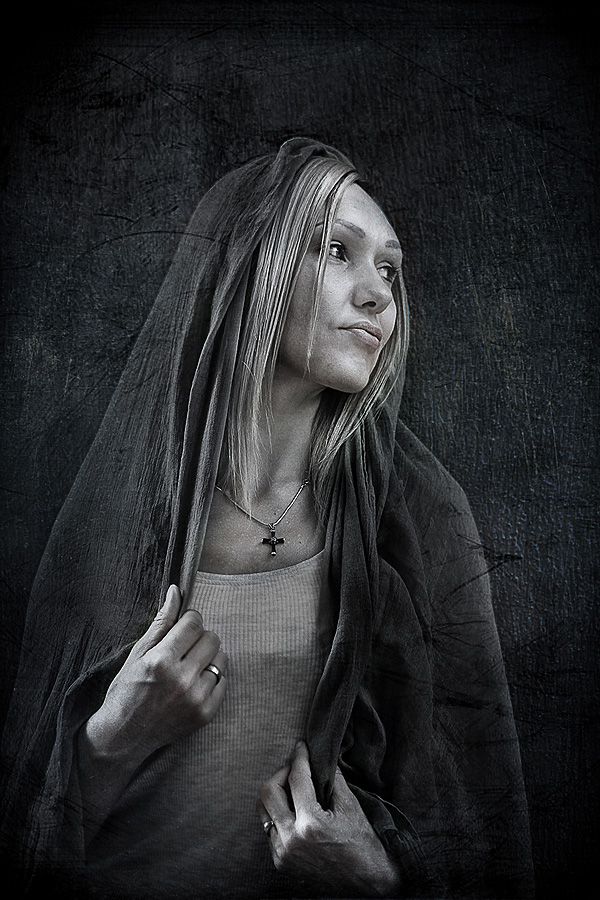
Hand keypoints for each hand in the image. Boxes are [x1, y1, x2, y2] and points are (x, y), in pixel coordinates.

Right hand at [84, 584, 227, 766]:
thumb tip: (177, 590)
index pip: (194, 623)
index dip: (189, 620)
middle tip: (184, 648)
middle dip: (199, 637)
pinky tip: (194, 683)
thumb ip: (161, 621)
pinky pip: (224, 682)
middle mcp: (182, 679)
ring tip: (189, 666)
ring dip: (208, 657)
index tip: (182, 627)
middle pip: (212, 638)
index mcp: (162, 660)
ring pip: (221, 658)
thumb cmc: (126, 690)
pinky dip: (212, 678)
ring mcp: (196, 698)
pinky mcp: (205, 714)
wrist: (123, 737)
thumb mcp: (138, 653)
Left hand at [257, 742, 400, 897]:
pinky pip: (270, 830)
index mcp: (311, 824)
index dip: (299, 757)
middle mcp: (291, 839)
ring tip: (293, 788)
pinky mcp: (281, 863)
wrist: (367, 884)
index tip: (301, 746)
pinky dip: (279, 816)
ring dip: (277, 795)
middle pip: (269, 792)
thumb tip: (321, 757)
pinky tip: (294, 810)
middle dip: (281, 773)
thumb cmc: (363, 845)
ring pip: (264, 811)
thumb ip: (333, 779)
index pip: (297, 779)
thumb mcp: (351, 807)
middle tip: (294, 767)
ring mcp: (284, 853)